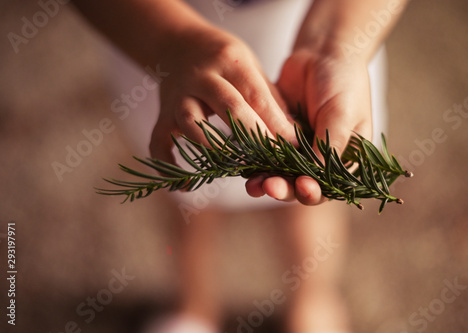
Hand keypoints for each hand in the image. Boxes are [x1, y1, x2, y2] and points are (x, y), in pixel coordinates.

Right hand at [149, 26, 295, 163]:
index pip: (256, 96)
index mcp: (230, 61)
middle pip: (229, 107)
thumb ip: (270, 98)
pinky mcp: (163, 114)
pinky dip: (167, 164)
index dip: (276, 123)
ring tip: (236, 169)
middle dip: (254, 136)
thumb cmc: (224, 60)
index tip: (293, 145)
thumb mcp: (250, 66)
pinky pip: (158, 142)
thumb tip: (293, 135)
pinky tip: (184, 185)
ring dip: (214, 149)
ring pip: (191, 123)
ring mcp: (178, 96)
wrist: (178, 44)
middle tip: (273, 159)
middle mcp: (202, 77)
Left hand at [246, 49, 372, 204]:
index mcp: (345, 159)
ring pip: (281, 173)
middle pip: (301, 186)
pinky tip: (245, 169)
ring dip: (268, 181)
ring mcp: (298, 149)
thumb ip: (329, 147)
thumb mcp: (343, 116)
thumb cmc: (343, 82)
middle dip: (286, 189)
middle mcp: (321, 159)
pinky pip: (265, 154)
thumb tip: (311, 178)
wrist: (323, 51)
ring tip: (254, 185)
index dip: (315, 192)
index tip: (302, 186)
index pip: (330, 187)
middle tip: (271, 186)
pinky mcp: (277, 137)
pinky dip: (255, 162)